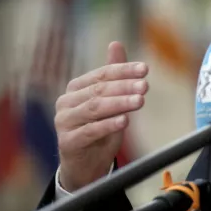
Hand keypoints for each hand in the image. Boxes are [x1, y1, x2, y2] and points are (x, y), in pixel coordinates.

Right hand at [55, 41, 148, 191]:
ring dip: (120, 103)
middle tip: (145, 86)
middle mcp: (67, 102)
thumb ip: (112, 76)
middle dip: (125, 86)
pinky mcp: (68, 142)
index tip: (145, 69)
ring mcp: (64, 122)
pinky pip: (90, 131)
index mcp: (76, 88)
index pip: (102, 74)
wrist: (84, 166)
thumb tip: (116, 44)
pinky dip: (109, 125)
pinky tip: (125, 121)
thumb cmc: (99, 130)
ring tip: (140, 101)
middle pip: (99, 90)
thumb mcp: (109, 101)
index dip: (124, 70)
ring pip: (95, 109)